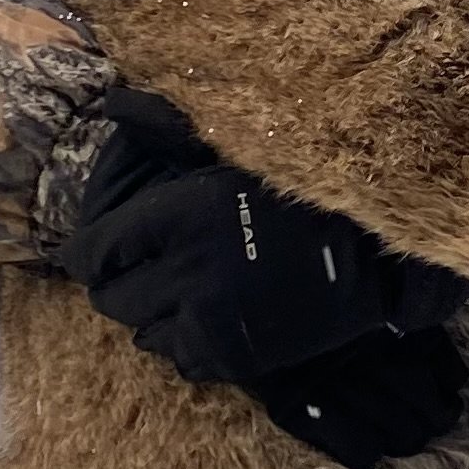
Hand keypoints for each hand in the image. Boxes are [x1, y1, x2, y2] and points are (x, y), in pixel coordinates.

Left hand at [59, 88, 468, 468]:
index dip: (92, 253)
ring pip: (143, 333)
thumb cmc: (302, 191)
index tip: (101, 251)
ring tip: (178, 297)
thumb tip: (115, 105)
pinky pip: (182, 363)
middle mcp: (183, 271)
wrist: (376, 253)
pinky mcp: (234, 357)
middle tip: (143, 272)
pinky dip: (185, 345)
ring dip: (153, 315)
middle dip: (121, 284)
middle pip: (113, 298)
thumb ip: (168, 131)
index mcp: (178, 216)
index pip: (96, 251)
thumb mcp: (232, 149)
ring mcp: (208, 320)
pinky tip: (206, 321)